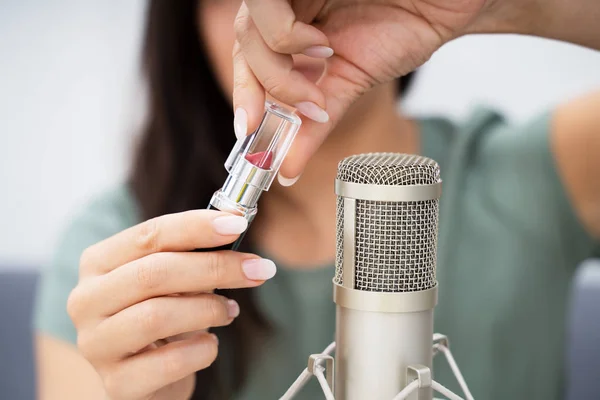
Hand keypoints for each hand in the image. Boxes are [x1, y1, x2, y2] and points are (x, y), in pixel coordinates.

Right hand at [67, 210, 275, 399]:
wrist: (144, 376)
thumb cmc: (161, 314)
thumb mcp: (170, 277)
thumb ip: (192, 251)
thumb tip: (234, 224)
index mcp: (98, 263)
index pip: (148, 235)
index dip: (196, 227)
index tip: (238, 224)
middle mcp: (87, 301)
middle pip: (155, 273)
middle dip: (215, 267)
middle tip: (257, 269)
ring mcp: (97, 345)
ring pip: (157, 315)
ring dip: (209, 309)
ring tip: (230, 310)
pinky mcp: (117, 384)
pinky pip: (168, 362)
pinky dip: (202, 349)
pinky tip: (210, 344)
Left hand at [232, 0, 488, 178]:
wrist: (444, 4)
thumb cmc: (403, 29)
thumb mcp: (351, 83)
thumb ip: (316, 122)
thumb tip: (287, 172)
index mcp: (292, 32)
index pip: (249, 63)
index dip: (244, 96)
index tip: (249, 131)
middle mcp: (288, 9)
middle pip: (245, 45)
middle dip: (266, 86)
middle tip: (306, 105)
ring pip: (249, 25)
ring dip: (279, 63)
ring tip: (323, 63)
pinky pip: (269, 3)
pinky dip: (286, 33)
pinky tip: (321, 42)